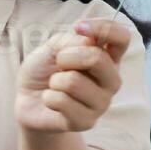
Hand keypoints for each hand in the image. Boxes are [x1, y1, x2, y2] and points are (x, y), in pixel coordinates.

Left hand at [15, 18, 129, 133]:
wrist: (28, 99)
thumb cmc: (45, 69)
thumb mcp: (55, 46)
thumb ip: (73, 41)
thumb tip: (90, 41)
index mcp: (108, 57)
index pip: (123, 37)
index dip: (104, 28)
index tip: (78, 27)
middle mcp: (111, 80)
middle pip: (98, 58)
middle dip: (68, 56)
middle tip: (59, 62)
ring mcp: (101, 103)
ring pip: (74, 81)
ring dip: (55, 80)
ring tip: (55, 85)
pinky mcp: (87, 122)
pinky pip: (63, 102)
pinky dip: (49, 97)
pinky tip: (51, 101)